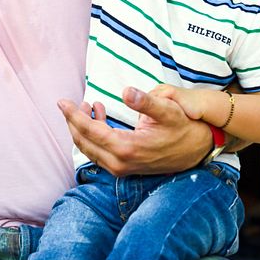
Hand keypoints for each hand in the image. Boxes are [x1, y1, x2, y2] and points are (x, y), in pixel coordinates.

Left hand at [58, 86, 211, 175]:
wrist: (198, 148)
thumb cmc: (182, 126)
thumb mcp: (168, 109)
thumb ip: (146, 101)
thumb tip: (126, 91)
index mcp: (127, 148)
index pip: (90, 132)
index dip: (73, 115)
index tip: (61, 102)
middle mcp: (121, 162)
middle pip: (85, 143)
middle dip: (74, 122)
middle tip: (71, 102)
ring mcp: (122, 168)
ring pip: (90, 150)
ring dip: (83, 128)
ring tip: (89, 105)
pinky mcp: (125, 167)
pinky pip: (100, 152)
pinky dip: (93, 135)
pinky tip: (101, 115)